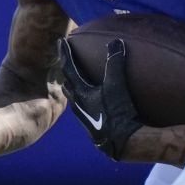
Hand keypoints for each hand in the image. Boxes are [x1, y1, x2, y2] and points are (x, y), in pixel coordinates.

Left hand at [58, 38, 141, 159]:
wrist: (123, 143)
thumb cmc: (117, 115)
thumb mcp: (117, 86)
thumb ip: (115, 64)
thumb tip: (116, 41)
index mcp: (81, 94)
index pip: (68, 69)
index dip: (65, 54)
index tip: (61, 41)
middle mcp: (80, 105)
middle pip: (69, 84)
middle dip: (67, 71)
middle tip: (68, 60)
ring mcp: (87, 116)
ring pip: (77, 98)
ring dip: (77, 86)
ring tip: (81, 79)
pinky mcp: (96, 125)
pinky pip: (88, 106)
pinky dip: (89, 98)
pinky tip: (98, 100)